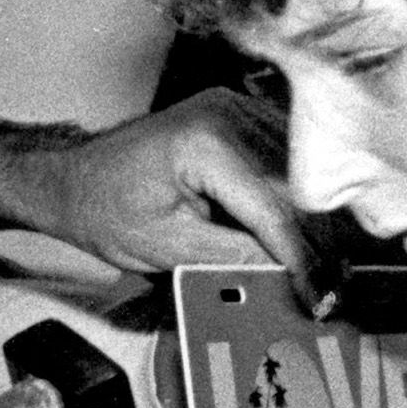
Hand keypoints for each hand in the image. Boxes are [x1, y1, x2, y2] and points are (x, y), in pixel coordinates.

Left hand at [22, 90, 309, 281]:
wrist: (75, 180)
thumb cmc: (106, 211)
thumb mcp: (170, 249)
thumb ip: (235, 259)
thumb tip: (292, 280)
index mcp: (205, 142)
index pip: (274, 208)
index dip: (302, 259)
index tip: (320, 298)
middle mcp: (229, 113)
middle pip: (297, 189)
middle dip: (317, 245)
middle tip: (332, 293)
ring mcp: (237, 109)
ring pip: (301, 175)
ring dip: (315, 224)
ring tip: (326, 273)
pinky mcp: (241, 117)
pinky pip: (286, 161)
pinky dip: (298, 200)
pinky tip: (306, 238)